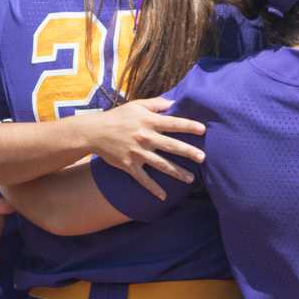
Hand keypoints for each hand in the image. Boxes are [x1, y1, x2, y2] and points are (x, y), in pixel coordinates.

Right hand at [85, 97, 208, 194]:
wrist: (94, 132)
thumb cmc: (118, 117)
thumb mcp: (136, 105)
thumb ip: (156, 104)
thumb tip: (174, 101)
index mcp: (148, 122)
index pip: (173, 123)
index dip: (189, 126)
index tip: (203, 130)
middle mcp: (145, 137)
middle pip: (171, 146)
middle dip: (188, 152)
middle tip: (203, 158)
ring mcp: (137, 153)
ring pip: (161, 164)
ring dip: (177, 172)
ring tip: (190, 179)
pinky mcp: (129, 165)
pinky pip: (143, 179)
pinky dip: (152, 188)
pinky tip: (163, 196)